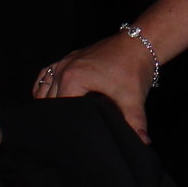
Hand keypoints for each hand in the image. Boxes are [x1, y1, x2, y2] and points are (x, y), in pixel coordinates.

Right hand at [36, 32, 155, 139]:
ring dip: (50, 104)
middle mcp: (64, 69)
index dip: (66, 125)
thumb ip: (135, 123)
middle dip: (59, 117)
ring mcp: (65, 61)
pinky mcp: (69, 58)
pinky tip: (52, 100)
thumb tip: (142, 142)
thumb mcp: (133, 99)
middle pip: (50, 101)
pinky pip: (47, 74)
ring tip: (63, 120)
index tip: (74, 136)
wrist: (139, 43)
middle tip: (70, 132)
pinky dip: (47, 87)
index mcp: (73, 78)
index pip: (60, 110)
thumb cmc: (133, 68)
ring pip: (45, 89)